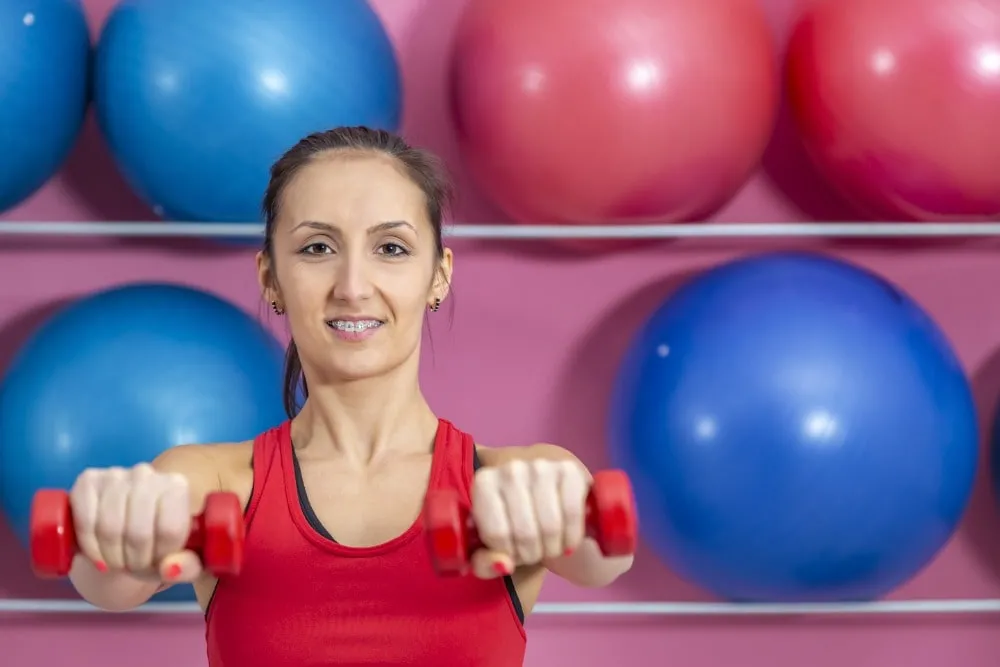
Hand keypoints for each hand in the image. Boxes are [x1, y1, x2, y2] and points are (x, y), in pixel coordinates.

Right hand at [69, 463, 202, 581]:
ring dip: (111, 557)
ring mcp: (115, 474)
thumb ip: (188, 566)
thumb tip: (170, 568)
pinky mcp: (87, 480)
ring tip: (118, 562)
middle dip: (134, 561)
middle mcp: (147, 473)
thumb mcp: (181, 558)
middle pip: (138, 532)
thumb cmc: (157, 541)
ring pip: (109, 528)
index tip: (157, 564)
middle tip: (133, 567)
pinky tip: (98, 554)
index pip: (170, 529)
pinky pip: (85, 521)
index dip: (160, 557)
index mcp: (177, 486)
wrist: (126, 525)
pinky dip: (90, 546)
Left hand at [470, 458, 588, 578]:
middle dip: (531, 554)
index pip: (498, 534)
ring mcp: (541, 467)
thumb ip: (485, 563)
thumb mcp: (487, 547)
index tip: (510, 552)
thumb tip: (504, 565)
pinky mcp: (568, 470)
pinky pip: (572, 513)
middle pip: (526, 532)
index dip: (507, 553)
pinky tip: (566, 541)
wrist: (537, 491)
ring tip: (547, 548)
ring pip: (551, 526)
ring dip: (551, 548)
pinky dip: (571, 536)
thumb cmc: (508, 521)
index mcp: (484, 483)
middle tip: (532, 553)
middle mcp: (511, 469)